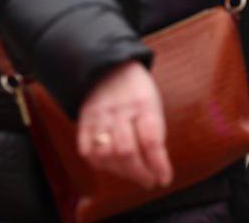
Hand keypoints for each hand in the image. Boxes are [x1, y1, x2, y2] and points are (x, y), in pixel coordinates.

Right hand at [77, 62, 172, 189]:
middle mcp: (120, 111)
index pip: (151, 141)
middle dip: (140, 174)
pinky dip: (100, 165)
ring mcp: (99, 117)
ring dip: (121, 172)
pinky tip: (112, 167)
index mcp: (143, 104)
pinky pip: (87, 151)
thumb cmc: (138, 90)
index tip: (164, 179)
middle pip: (126, 152)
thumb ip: (154, 131)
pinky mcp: (83, 122)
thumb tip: (157, 165)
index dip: (158, 165)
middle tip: (150, 181)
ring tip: (133, 175)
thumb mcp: (153, 103)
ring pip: (106, 155)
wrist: (108, 67)